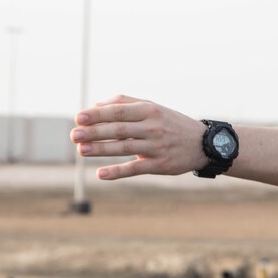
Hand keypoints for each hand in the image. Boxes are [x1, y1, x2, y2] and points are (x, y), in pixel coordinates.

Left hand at [71, 95, 207, 179]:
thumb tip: (95, 106)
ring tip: (81, 150)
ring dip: (101, 149)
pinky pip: (135, 168)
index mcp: (149, 110)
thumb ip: (125, 104)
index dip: (98, 114)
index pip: (118, 110)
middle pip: (118, 129)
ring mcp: (156, 146)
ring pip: (124, 148)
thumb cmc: (172, 123)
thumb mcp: (153, 108)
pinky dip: (117, 171)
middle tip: (74, 135)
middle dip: (94, 132)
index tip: (78, 117)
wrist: (203, 144)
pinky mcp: (160, 165)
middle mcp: (152, 127)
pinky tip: (100, 174)